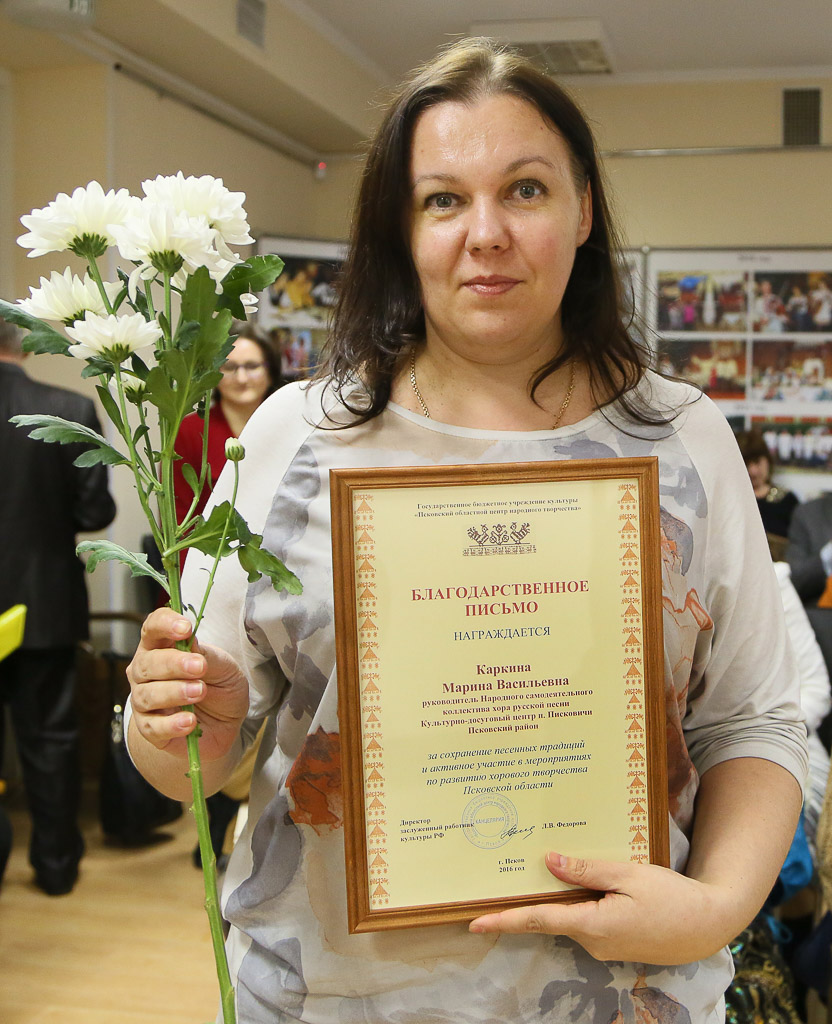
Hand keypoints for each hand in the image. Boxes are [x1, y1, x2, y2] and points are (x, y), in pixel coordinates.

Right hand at [126, 607, 248, 762]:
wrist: (227, 722)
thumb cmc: (220, 685)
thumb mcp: (224, 667)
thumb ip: (206, 654)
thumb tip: (189, 640)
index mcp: (162, 646)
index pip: (153, 628)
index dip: (165, 624)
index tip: (186, 628)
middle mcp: (146, 671)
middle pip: (147, 663)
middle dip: (173, 663)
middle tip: (200, 667)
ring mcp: (144, 700)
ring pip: (147, 695)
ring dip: (174, 692)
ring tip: (200, 692)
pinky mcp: (150, 729)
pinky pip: (152, 727)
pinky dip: (171, 724)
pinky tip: (190, 721)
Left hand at [469, 852, 736, 964]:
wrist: (709, 924)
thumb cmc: (671, 897)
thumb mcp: (628, 874)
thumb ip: (587, 870)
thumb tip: (548, 862)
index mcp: (593, 925)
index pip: (538, 921)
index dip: (504, 920)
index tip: (474, 922)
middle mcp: (592, 942)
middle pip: (550, 918)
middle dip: (525, 903)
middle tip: (494, 887)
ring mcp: (604, 945)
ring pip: (570, 916)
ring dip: (558, 898)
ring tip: (547, 868)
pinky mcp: (614, 941)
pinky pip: (586, 919)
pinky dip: (579, 902)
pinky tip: (583, 883)